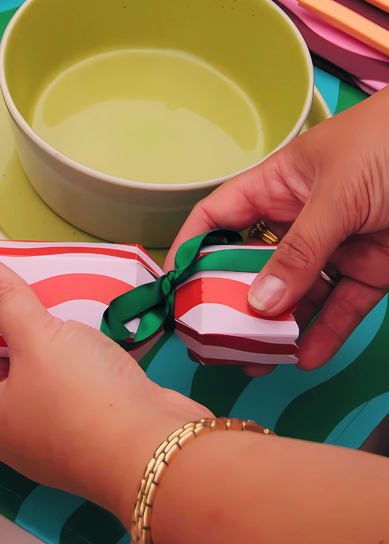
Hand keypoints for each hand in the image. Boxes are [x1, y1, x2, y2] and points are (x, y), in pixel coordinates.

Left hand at [0, 254, 209, 524]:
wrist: (159, 451)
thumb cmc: (82, 398)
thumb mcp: (36, 338)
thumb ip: (3, 301)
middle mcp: (19, 433)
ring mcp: (61, 433)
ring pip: (39, 378)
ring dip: (39, 342)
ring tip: (39, 295)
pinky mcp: (99, 425)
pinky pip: (74, 383)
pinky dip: (73, 354)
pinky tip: (82, 323)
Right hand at [165, 85, 388, 372]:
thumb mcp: (337, 193)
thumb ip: (300, 250)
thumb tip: (259, 301)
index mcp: (278, 183)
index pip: (220, 217)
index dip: (193, 248)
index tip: (173, 289)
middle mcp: (301, 216)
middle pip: (254, 264)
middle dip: (233, 302)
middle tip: (214, 342)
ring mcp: (336, 246)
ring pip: (296, 294)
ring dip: (277, 327)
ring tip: (256, 360)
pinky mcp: (372, 270)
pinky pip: (341, 308)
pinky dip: (324, 334)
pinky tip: (305, 357)